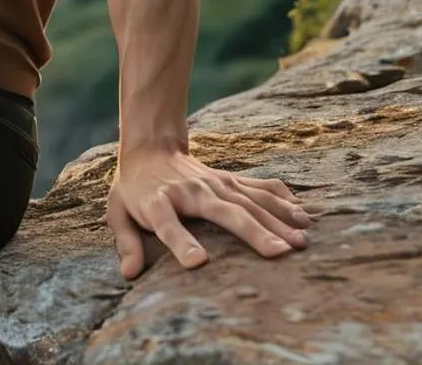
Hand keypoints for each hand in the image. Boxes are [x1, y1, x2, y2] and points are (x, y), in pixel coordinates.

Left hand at [106, 145, 314, 279]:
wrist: (150, 148)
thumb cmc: (134, 189)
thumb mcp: (117, 211)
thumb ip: (126, 241)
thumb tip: (129, 273)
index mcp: (158, 202)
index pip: (169, 224)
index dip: (181, 243)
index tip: (197, 263)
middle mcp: (191, 192)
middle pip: (223, 212)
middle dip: (252, 232)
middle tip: (279, 253)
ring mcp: (214, 183)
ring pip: (248, 201)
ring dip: (276, 219)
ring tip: (301, 240)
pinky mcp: (229, 180)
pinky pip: (259, 187)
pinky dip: (281, 198)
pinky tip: (303, 212)